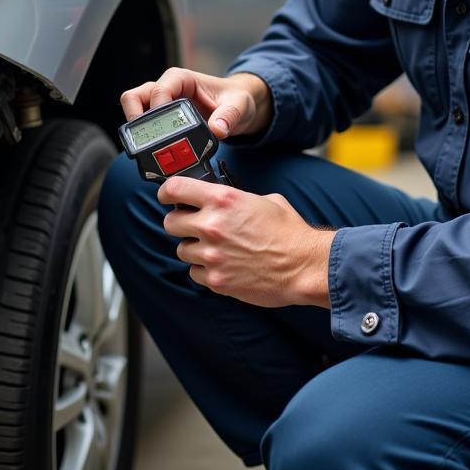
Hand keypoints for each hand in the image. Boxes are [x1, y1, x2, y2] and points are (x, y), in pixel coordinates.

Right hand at [120, 67, 270, 139]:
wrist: (237, 107)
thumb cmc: (236, 99)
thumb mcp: (238, 105)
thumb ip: (228, 116)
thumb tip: (217, 129)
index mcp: (181, 79)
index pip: (159, 90)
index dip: (157, 109)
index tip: (164, 129)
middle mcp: (166, 88)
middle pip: (134, 97)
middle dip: (136, 119)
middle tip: (147, 140)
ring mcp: (161, 103)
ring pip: (133, 109)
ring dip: (135, 129)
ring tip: (147, 148)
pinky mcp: (161, 118)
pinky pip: (142, 125)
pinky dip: (143, 137)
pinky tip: (154, 152)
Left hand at [159, 176, 333, 308]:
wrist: (303, 265)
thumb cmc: (289, 232)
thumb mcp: (263, 200)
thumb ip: (235, 198)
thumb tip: (222, 201)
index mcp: (222, 199)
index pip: (175, 189)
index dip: (166, 192)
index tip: (167, 196)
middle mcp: (211, 225)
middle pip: (170, 222)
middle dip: (180, 223)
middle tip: (193, 226)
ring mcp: (212, 255)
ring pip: (182, 250)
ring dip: (193, 248)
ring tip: (215, 249)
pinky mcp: (216, 280)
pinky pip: (194, 273)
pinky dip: (204, 270)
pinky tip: (221, 265)